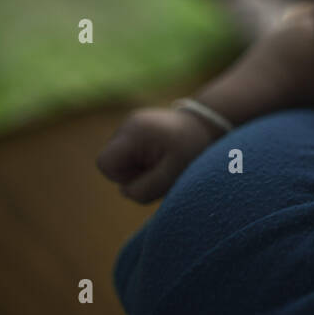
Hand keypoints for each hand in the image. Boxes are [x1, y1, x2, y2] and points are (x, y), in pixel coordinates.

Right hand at [96, 106, 219, 202]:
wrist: (208, 123)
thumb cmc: (193, 149)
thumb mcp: (173, 173)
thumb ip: (146, 188)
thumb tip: (124, 191)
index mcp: (134, 132)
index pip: (105, 163)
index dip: (122, 176)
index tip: (148, 173)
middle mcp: (127, 125)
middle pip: (112, 162)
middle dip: (133, 173)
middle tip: (161, 169)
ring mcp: (131, 125)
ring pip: (121, 160)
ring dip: (140, 168)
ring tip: (164, 161)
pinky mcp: (137, 129)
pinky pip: (129, 154)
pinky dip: (143, 161)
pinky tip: (162, 156)